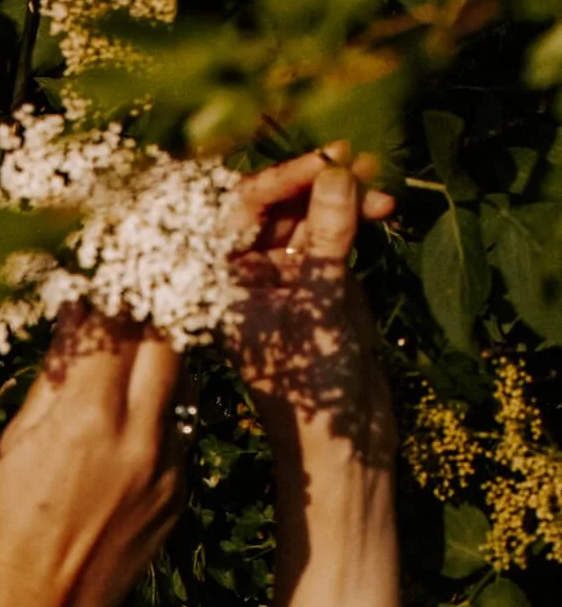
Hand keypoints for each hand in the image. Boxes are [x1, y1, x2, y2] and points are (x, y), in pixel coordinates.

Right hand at [0, 311, 186, 606]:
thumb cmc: (5, 533)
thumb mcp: (14, 447)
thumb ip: (53, 379)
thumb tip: (77, 318)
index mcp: (86, 418)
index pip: (116, 324)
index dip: (111, 295)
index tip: (103, 279)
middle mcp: (138, 437)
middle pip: (167, 341)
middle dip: (150, 316)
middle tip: (130, 305)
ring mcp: (168, 469)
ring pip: (184, 384)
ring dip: (161, 362)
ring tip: (131, 361)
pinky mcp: (180, 496)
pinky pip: (182, 432)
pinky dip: (161, 414)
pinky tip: (130, 425)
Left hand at [225, 142, 397, 471]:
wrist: (343, 444)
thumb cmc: (315, 392)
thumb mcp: (322, 309)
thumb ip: (327, 240)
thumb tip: (336, 173)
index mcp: (222, 287)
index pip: (237, 213)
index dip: (279, 179)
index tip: (325, 162)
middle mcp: (245, 279)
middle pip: (272, 206)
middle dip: (315, 181)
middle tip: (359, 162)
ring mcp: (282, 281)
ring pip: (305, 215)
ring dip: (342, 195)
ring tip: (382, 185)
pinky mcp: (317, 285)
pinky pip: (331, 234)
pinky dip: (355, 217)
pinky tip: (384, 208)